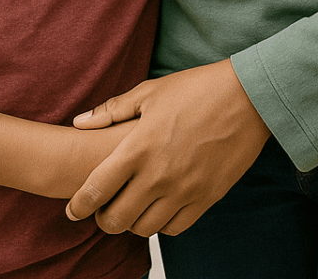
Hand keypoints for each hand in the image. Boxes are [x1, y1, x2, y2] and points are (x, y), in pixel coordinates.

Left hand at [65, 59, 269, 236]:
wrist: (246, 98)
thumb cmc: (195, 89)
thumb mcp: (150, 92)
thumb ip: (111, 111)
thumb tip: (79, 122)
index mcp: (140, 147)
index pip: (97, 188)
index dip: (79, 205)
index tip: (72, 210)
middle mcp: (159, 174)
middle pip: (117, 219)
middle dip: (102, 219)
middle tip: (102, 210)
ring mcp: (184, 190)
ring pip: (144, 228)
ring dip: (131, 224)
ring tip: (130, 209)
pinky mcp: (206, 199)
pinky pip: (174, 228)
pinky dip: (160, 225)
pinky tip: (158, 208)